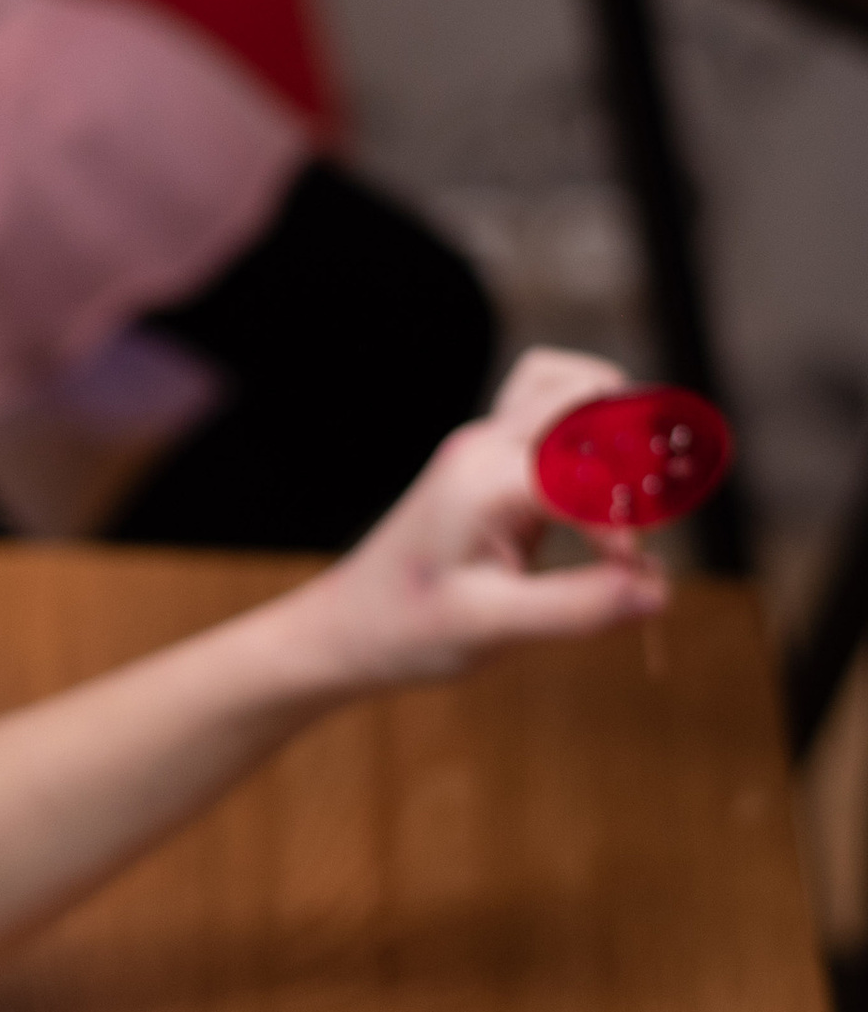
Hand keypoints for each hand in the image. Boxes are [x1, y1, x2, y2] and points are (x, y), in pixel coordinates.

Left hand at [291, 346, 669, 691]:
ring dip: (615, 422)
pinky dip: (593, 433)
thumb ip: (577, 607)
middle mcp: (485, 446)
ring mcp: (485, 446)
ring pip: (568, 382)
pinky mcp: (491, 460)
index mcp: (483, 479)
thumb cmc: (411, 627)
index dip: (625, 521)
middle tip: (643, 520)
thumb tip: (660, 591)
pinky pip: (553, 411)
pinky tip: (599, 493)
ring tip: (626, 492)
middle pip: (587, 391)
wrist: (351, 626)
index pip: (589, 469)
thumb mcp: (494, 628)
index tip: (631, 575)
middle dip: (635, 448)